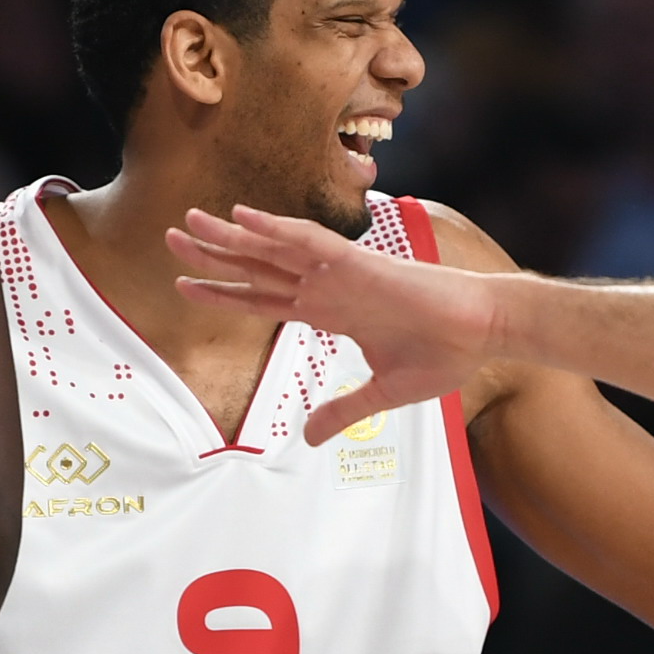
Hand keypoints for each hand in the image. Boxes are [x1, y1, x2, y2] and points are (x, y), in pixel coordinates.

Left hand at [167, 206, 501, 441]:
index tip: (185, 287)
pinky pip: (309, 239)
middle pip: (257, 268)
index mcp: (329, 312)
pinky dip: (276, 228)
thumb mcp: (379, 394)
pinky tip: (244, 216)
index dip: (223, 294)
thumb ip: (340, 410)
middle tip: (170, 238)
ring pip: (273, 249)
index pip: (262, 300)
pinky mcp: (359, 263)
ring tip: (191, 221)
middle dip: (213, 256)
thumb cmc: (443, 355)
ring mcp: (340, 273)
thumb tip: (307, 437)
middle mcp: (327, 287)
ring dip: (232, 235)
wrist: (483, 334)